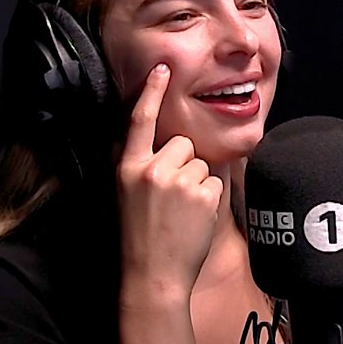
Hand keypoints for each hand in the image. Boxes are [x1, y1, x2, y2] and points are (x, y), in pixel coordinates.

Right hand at [116, 63, 223, 303]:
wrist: (154, 275)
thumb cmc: (140, 236)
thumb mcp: (126, 194)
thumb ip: (140, 165)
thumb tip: (157, 141)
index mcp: (129, 167)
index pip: (140, 120)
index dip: (151, 92)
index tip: (162, 68)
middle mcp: (153, 170)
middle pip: (183, 143)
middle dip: (184, 163)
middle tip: (171, 197)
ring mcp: (179, 182)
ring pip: (203, 164)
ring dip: (198, 183)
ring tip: (181, 212)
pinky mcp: (203, 195)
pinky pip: (216, 182)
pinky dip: (210, 199)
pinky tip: (194, 219)